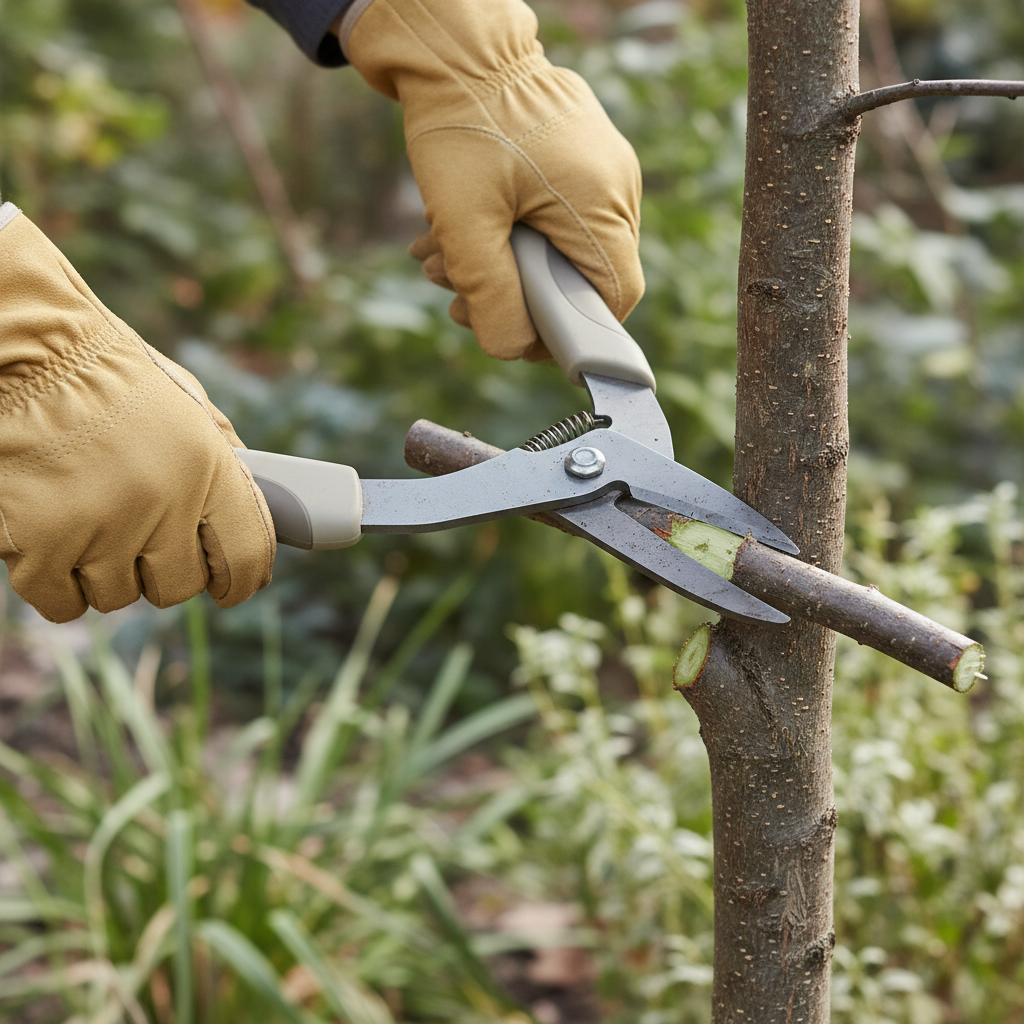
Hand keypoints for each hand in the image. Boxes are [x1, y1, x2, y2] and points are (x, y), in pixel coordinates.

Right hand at [0, 208, 274, 622]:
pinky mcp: (40, 546)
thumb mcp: (185, 405)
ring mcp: (100, 527)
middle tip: (138, 533)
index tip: (230, 586)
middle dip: (161, 568)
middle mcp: (161, 502)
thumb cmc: (103, 376)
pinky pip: (63, 602)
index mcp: (207, 465)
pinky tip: (53, 540)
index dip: (240, 579)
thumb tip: (257, 514)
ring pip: (117, 595)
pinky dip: (56, 581)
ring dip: (104, 569)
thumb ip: (223, 460)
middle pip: (177, 587)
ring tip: (87, 516)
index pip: (246, 555)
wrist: (20, 352)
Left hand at [339, 0, 643, 360]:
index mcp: (601, 204)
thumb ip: (489, 292)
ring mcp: (599, 171)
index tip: (521, 340)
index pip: (614, 298)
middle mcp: (614, 188)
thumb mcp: (464, 220)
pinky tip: (455, 232)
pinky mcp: (578, 160)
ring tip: (440, 259)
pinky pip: (552, 218)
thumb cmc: (461, 123)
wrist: (455, 45)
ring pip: (560, 250)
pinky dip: (505, 235)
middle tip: (456, 299)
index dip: (572, 334)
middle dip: (515, 298)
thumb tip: (511, 348)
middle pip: (581, 278)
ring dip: (499, 268)